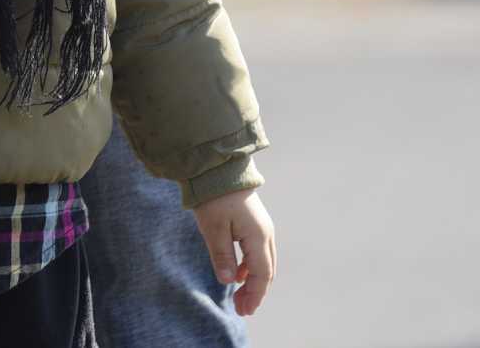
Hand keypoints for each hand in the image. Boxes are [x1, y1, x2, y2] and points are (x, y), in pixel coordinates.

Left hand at [192, 189, 275, 315]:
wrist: (219, 168)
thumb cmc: (214, 197)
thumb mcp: (214, 228)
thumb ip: (221, 255)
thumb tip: (227, 281)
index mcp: (258, 237)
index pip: (262, 275)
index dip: (255, 295)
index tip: (245, 311)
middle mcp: (266, 234)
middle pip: (266, 271)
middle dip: (255, 292)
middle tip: (242, 309)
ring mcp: (262, 228)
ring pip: (263, 262)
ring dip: (253, 280)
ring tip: (239, 295)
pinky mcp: (255, 223)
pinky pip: (257, 252)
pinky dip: (250, 267)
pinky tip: (236, 273)